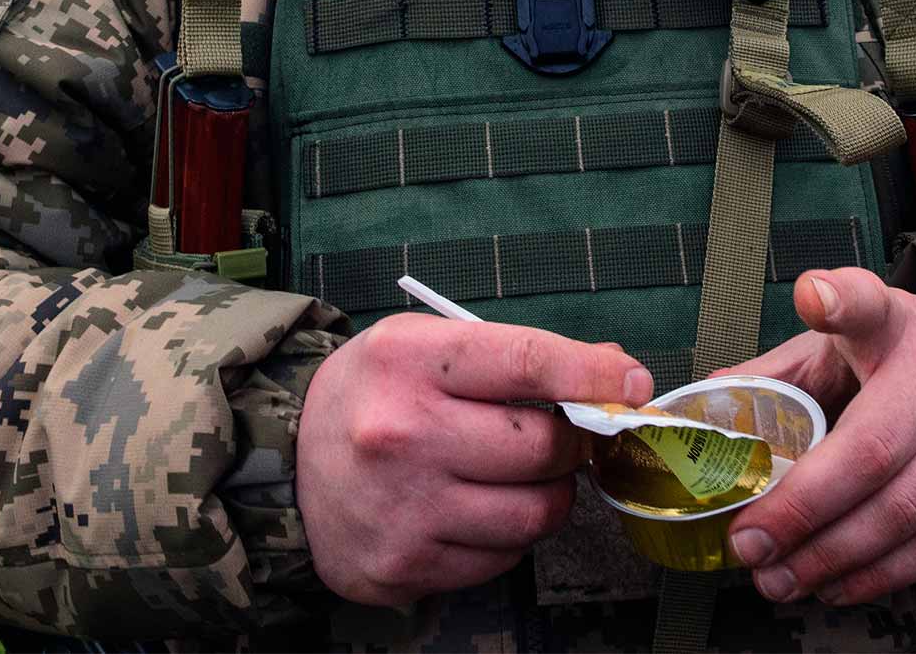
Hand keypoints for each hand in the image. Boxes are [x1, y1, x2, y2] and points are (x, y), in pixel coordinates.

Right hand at [297, 313, 652, 607]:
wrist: (285, 466)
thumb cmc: (372, 395)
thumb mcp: (426, 347)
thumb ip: (518, 356)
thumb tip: (615, 373)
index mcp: (408, 361)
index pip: (527, 362)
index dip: (593, 376)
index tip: (630, 384)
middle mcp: (402, 434)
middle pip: (543, 447)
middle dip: (570, 442)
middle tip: (559, 436)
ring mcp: (404, 508)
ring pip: (535, 513)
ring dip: (548, 495)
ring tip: (520, 477)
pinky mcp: (404, 566)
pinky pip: (501, 559)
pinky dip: (506, 536)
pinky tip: (474, 510)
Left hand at [717, 268, 915, 606]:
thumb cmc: (903, 358)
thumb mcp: (844, 342)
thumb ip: (779, 372)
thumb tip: (704, 404)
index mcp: (894, 327)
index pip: (868, 303)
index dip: (840, 300)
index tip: (813, 296)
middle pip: (872, 452)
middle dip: (803, 511)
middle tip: (750, 546)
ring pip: (903, 514)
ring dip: (833, 557)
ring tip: (779, 579)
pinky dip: (879, 577)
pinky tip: (834, 585)